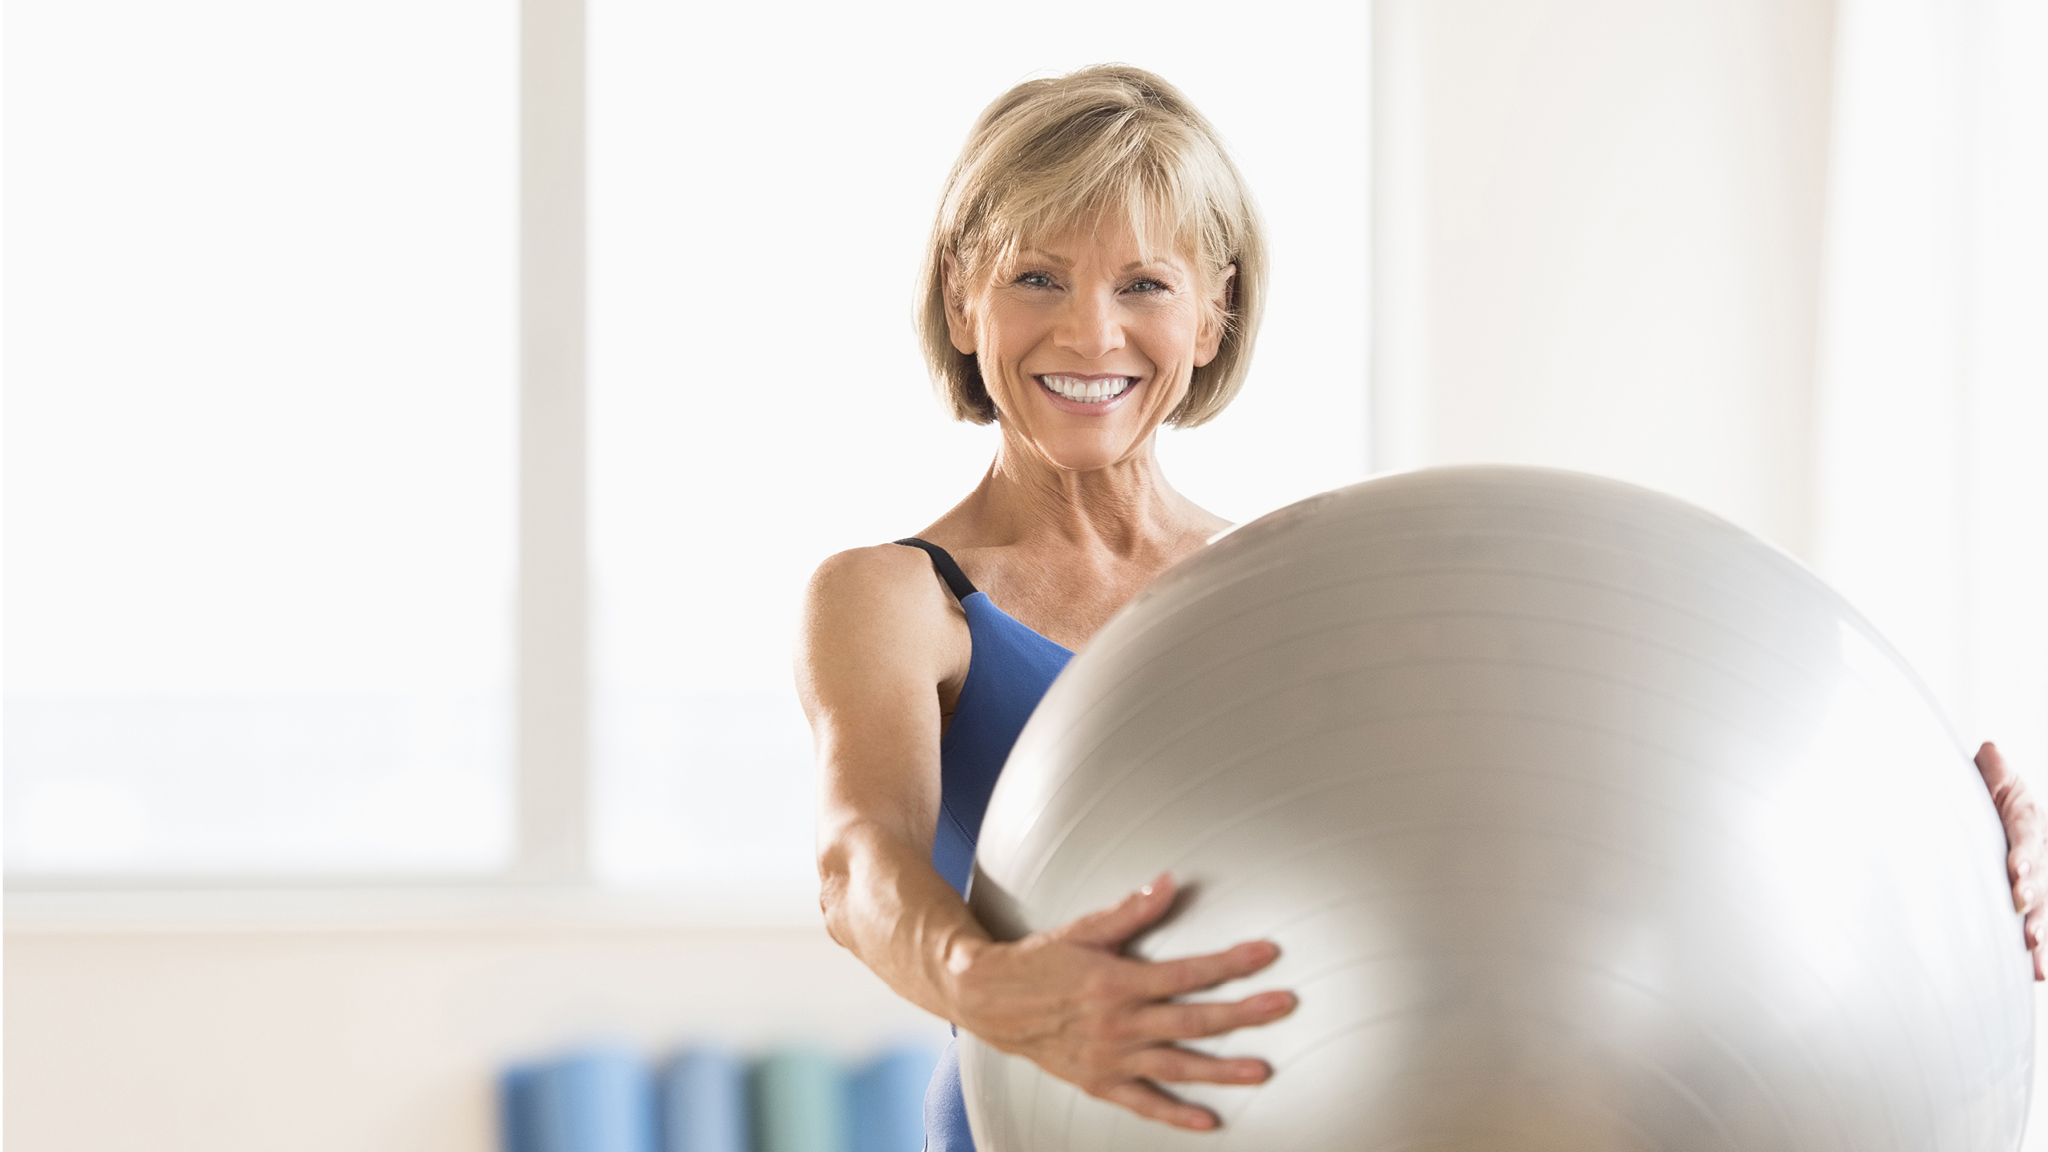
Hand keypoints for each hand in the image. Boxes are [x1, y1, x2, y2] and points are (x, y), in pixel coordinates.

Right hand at [947, 873, 1295, 1130]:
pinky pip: (1143, 1104)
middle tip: (1283, 1005)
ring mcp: (1109, 1058)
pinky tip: (1208, 1120)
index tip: (1267, 954)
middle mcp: (1118, 1024)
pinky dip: (1176, 1115)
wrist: (987, 999)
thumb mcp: (1083, 929)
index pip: (1187, 972)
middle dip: (1243, 1014)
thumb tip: (1169, 881)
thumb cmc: (1038, 961)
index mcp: (1117, 981)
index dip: (1230, 963)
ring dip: (1222, 1070)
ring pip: (1177, 1067)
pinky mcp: (1098, 1082)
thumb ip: (1131, 910)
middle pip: (1193, 1020)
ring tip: (1261, 1070)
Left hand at [1976, 741, 2046, 980]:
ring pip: (2046, 908)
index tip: (2015, 873)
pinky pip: (2042, 924)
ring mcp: (2041, 879)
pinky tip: (2038, 973)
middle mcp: (2041, 852)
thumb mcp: (1992, 777)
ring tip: (2034, 955)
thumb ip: (1993, 770)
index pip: (2028, 837)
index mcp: (2028, 821)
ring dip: (2042, 933)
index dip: (2025, 856)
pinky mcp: (2034, 902)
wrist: (1990, 811)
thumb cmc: (1987, 794)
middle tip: (2026, 924)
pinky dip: (2043, 950)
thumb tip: (1990, 751)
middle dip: (2037, 904)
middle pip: (2044, 879)